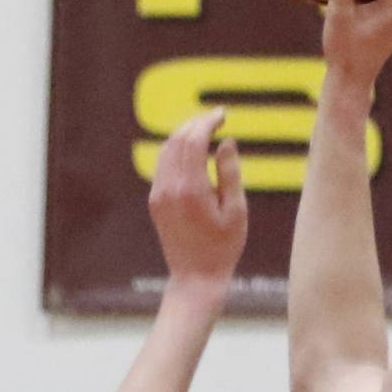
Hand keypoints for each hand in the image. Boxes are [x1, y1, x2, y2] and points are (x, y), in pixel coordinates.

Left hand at [149, 110, 247, 285]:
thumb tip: (225, 142)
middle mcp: (169, 189)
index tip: (223, 114)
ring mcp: (158, 195)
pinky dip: (176, 151)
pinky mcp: (155, 201)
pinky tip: (193, 150)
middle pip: (177, 140)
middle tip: (216, 118)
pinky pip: (163, 166)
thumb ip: (230, 173)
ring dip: (184, 135)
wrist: (195, 277)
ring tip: (206, 130)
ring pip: (166, 151)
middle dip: (196, 124)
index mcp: (190, 190)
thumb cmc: (223, 247)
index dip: (208, 122)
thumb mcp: (235, 210)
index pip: (193, 141)